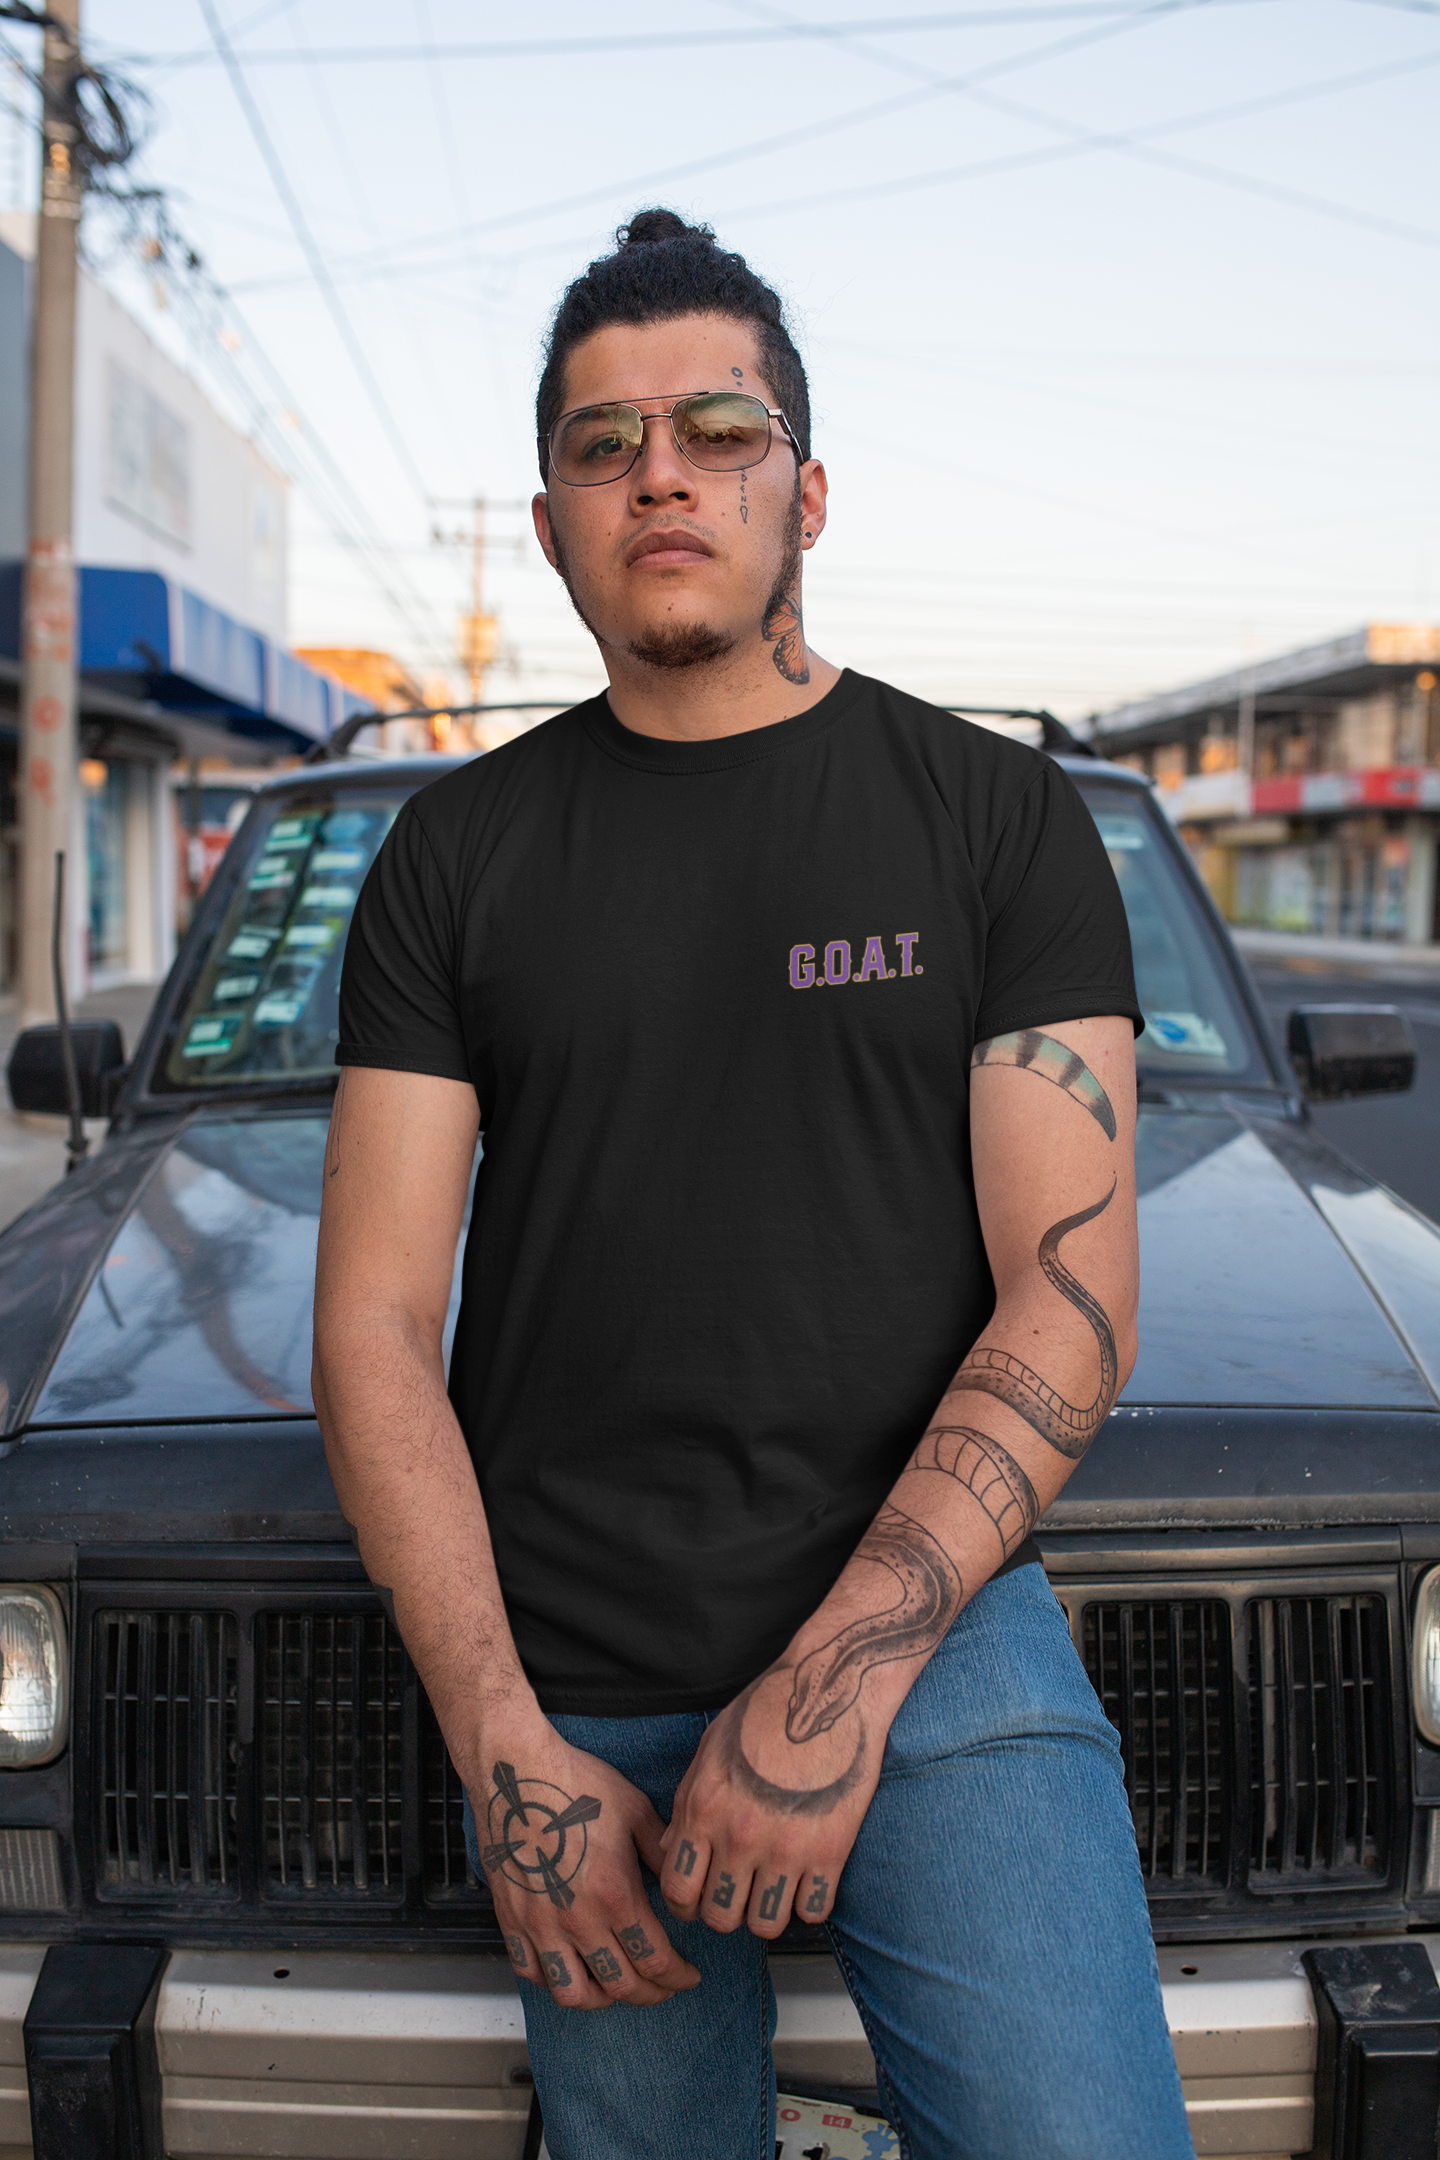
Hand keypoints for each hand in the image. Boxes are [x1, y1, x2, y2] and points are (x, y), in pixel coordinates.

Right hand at [467, 1726, 701, 2009]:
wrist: (517, 1773)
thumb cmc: (575, 1785)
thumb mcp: (635, 1811)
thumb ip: (660, 1852)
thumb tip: (680, 1879)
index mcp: (615, 1895)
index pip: (656, 1961)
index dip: (679, 1977)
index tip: (688, 1975)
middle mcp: (578, 1920)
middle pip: (621, 1985)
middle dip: (651, 1993)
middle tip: (663, 1986)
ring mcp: (540, 1925)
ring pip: (573, 1993)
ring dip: (602, 1998)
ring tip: (615, 1985)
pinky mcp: (512, 1920)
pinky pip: (532, 1972)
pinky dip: (553, 1981)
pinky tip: (569, 1967)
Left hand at [657, 1654, 886, 1940]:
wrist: (827, 1692)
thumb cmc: (764, 1713)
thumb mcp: (710, 1749)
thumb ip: (686, 1804)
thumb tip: (672, 1850)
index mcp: (705, 1809)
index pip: (678, 1891)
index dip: (685, 1903)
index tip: (699, 1896)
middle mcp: (740, 1836)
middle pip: (720, 1917)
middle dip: (725, 1910)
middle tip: (738, 1891)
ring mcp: (787, 1847)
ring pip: (765, 1924)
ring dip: (766, 1912)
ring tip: (772, 1889)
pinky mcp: (831, 1851)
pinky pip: (812, 1910)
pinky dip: (808, 1903)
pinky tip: (807, 1879)